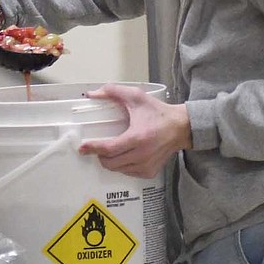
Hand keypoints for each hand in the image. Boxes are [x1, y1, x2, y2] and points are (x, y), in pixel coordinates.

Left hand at [76, 83, 190, 177]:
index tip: (82, 147)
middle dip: (99, 155)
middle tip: (96, 146)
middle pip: (110, 162)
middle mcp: (142, 155)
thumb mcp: (136, 97)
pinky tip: (123, 155)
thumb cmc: (158, 112)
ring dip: (110, 160)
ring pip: (117, 169)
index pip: (109, 148)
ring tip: (110, 149)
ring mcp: (146, 165)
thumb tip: (92, 94)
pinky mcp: (150, 172)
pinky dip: (121, 165)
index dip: (93, 148)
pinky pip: (127, 172)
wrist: (181, 128)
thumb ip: (113, 92)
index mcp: (138, 137)